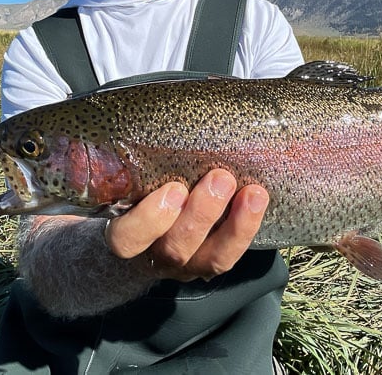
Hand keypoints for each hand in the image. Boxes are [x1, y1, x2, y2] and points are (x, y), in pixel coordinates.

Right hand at [102, 169, 268, 281]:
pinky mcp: (210, 261)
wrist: (144, 231)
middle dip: (201, 214)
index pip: (125, 239)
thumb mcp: (124, 183)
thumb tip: (153, 118)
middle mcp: (153, 255)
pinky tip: (258, 200)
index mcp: (125, 233)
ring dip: (234, 225)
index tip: (173, 189)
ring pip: (210, 259)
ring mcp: (185, 263)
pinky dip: (247, 227)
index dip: (149, 220)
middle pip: (174, 248)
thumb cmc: (133, 194)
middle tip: (219, 179)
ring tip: (251, 193)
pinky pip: (231, 254)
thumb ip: (133, 164)